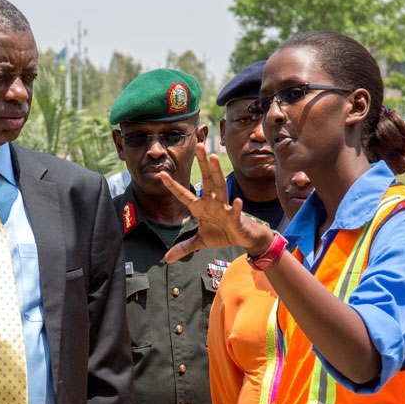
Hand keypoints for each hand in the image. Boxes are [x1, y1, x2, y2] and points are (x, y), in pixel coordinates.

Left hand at [159, 143, 275, 262]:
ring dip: (217, 172)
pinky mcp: (236, 218)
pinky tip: (238, 201)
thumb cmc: (223, 233)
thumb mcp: (200, 242)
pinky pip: (236, 211)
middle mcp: (212, 202)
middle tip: (199, 145)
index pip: (184, 195)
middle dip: (202, 163)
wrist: (243, 238)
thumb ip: (184, 247)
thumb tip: (167, 259)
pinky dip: (237, 207)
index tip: (161, 174)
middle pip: (207, 180)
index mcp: (201, 207)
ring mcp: (225, 208)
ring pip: (220, 187)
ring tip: (213, 158)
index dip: (172, 186)